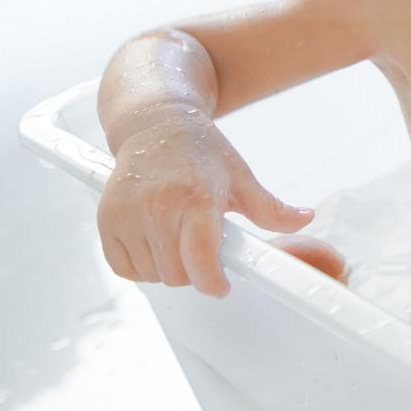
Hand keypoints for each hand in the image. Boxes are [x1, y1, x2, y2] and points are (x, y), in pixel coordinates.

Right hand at [96, 104, 312, 296]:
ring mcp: (127, 214)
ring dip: (168, 269)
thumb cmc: (200, 151)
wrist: (155, 124)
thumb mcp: (240, 176)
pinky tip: (155, 244)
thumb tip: (304, 219)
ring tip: (179, 241)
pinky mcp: (106, 220)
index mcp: (197, 197)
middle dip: (194, 272)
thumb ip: (271, 208)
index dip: (212, 281)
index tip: (221, 286)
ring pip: (151, 275)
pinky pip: (123, 269)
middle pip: (177, 273)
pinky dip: (141, 266)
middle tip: (203, 250)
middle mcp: (158, 206)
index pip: (200, 257)